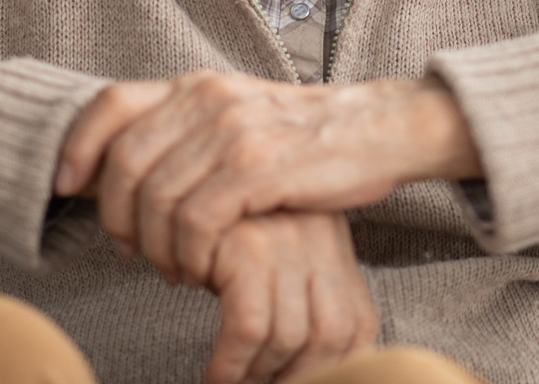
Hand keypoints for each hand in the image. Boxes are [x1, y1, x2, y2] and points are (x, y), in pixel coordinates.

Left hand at [55, 72, 480, 285]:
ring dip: (155, 248)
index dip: (78, 144)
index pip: (112, 102)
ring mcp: (232, 132)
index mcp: (199, 85)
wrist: (381, 129)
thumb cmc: (308, 137)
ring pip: (155, 200)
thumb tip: (130, 164)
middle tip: (132, 251)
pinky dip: (187, 255)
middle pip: (124, 163)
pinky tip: (203, 269)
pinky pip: (194, 222)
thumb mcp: (240, 116)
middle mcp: (209, 99)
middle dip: (117, 218)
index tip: (66, 184)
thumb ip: (189, 129)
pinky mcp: (258, 168)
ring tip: (176, 268)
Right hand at [203, 212, 377, 383]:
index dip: (336, 368)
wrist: (179, 175)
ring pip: (290, 336)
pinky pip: (248, 327)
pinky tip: (215, 375)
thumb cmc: (222, 228)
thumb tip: (296, 365)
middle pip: (332, 335)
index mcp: (333, 246)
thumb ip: (297, 297)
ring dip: (257, 373)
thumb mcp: (274, 257)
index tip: (296, 380)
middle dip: (299, 376)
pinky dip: (230, 365)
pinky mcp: (248, 246)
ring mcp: (286, 241)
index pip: (359, 325)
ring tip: (233, 380)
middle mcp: (319, 240)